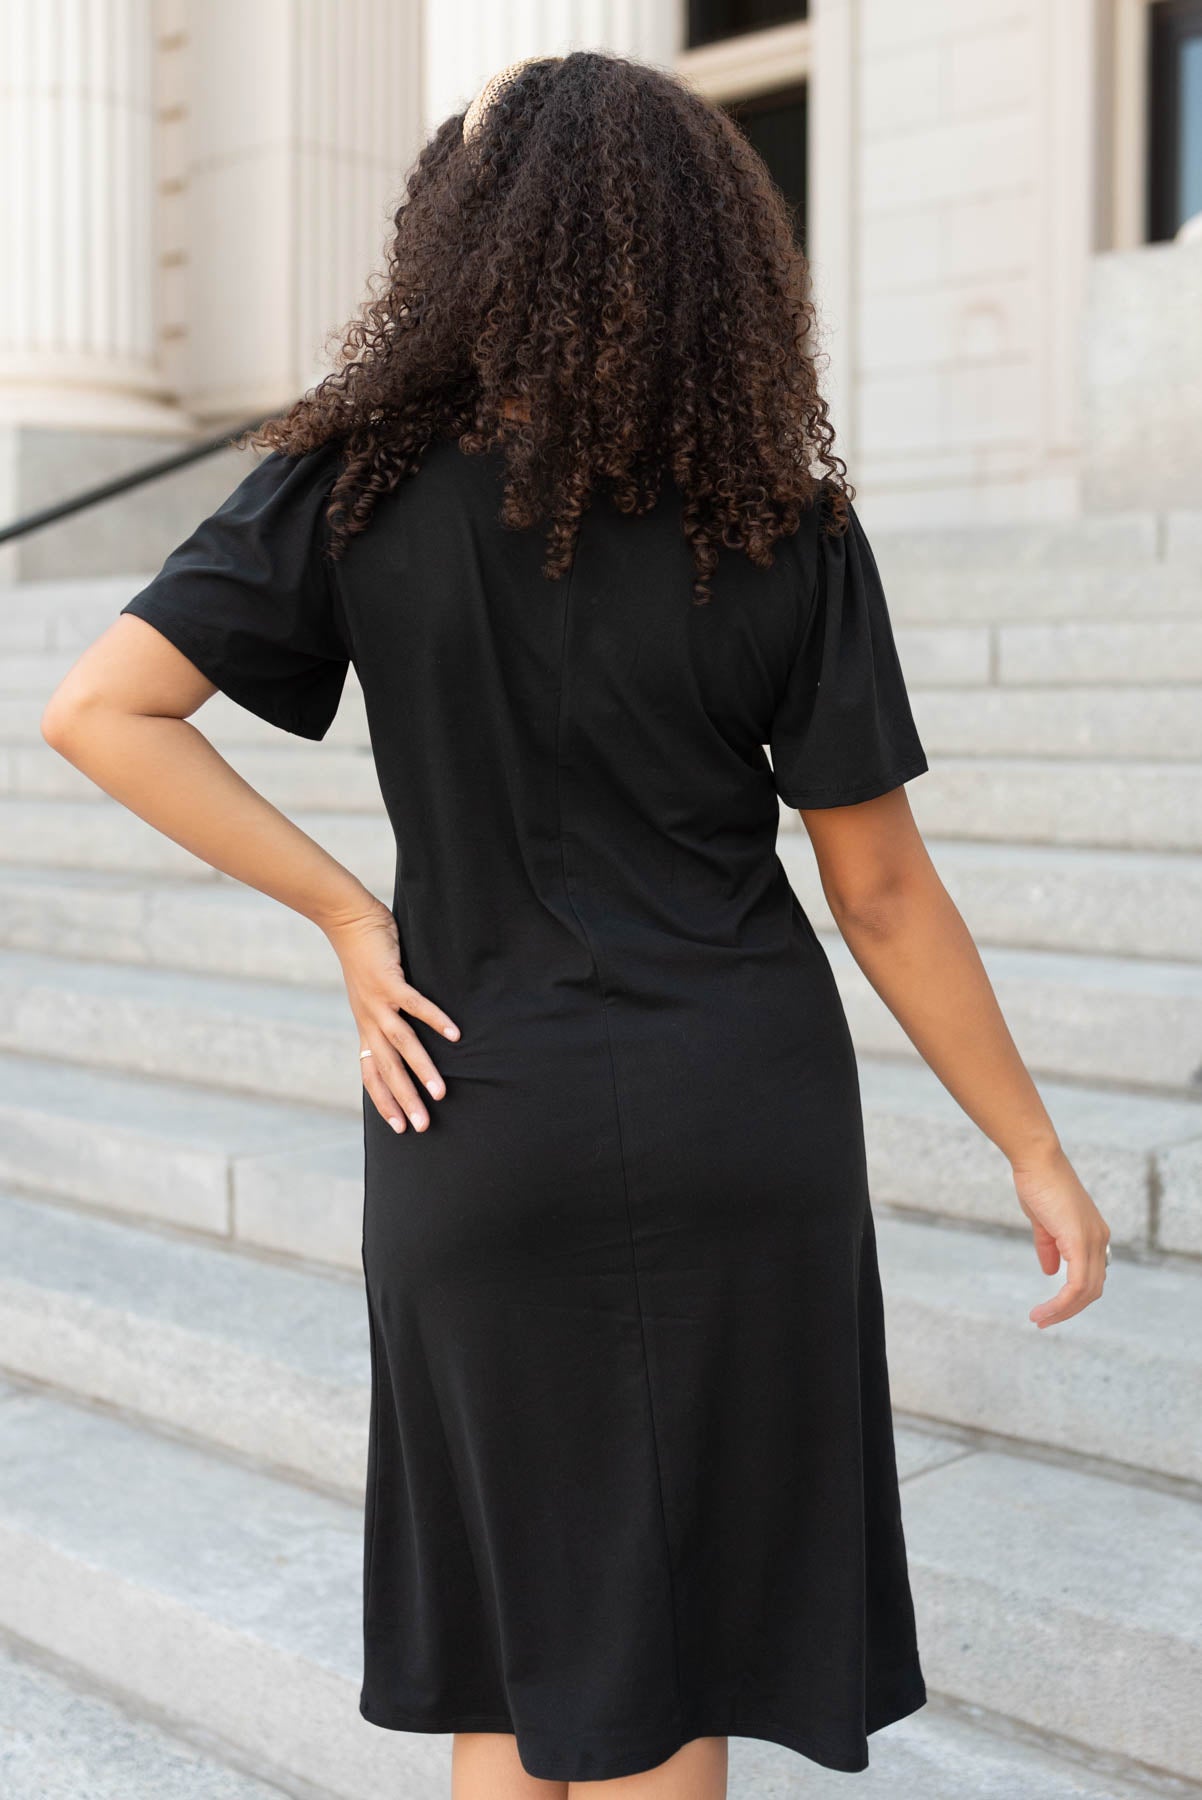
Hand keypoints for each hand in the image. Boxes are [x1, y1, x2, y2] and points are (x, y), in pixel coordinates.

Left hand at [323, 896, 459, 1132]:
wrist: (347, 921)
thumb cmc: (365, 957)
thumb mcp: (371, 995)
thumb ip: (386, 1017)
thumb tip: (403, 1037)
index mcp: (365, 1028)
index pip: (371, 1074)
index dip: (383, 1101)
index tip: (398, 1128)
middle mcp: (369, 1021)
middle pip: (388, 1069)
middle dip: (404, 1100)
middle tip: (422, 1126)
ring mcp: (377, 1003)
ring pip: (401, 1045)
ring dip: (421, 1070)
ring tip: (440, 1093)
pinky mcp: (389, 981)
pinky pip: (414, 1006)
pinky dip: (435, 1021)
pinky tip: (455, 1036)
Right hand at [1011, 1144, 1110, 1327]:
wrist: (1037, 1160)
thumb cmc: (1038, 1184)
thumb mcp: (1043, 1222)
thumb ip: (1049, 1246)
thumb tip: (1050, 1271)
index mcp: (1094, 1235)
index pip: (1092, 1277)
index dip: (1073, 1297)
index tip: (1049, 1309)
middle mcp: (1100, 1240)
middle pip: (1093, 1290)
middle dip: (1068, 1310)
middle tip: (1043, 1321)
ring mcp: (1092, 1240)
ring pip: (1086, 1291)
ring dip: (1063, 1310)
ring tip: (1040, 1318)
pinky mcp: (1080, 1241)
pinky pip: (1077, 1284)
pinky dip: (1061, 1302)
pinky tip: (1044, 1309)